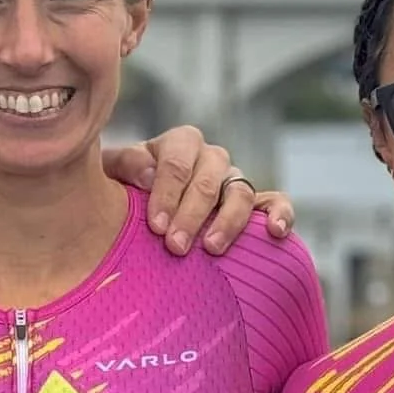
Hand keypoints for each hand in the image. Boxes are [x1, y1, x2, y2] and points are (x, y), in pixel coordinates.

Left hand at [102, 126, 294, 254]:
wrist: (137, 209)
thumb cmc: (123, 190)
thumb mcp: (113, 172)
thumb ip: (124, 165)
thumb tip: (148, 174)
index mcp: (178, 144)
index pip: (176, 162)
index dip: (166, 193)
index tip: (155, 226)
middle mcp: (210, 158)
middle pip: (208, 180)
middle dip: (191, 214)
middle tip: (175, 246)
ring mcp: (234, 180)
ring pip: (240, 192)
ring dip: (228, 221)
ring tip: (212, 248)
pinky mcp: (255, 202)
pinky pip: (275, 202)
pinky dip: (280, 214)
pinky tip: (276, 233)